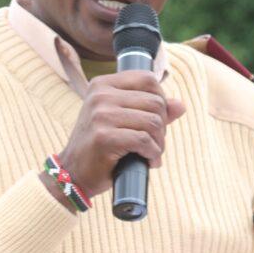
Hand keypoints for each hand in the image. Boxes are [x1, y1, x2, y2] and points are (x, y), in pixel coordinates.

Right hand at [56, 71, 184, 197]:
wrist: (73, 173)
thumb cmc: (100, 146)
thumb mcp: (122, 121)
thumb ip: (150, 110)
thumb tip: (180, 104)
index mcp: (102, 84)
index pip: (148, 79)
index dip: (161, 100)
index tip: (154, 120)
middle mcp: (100, 95)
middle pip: (155, 101)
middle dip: (162, 126)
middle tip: (154, 143)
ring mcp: (100, 115)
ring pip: (152, 122)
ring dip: (159, 142)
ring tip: (151, 153)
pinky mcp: (103, 137)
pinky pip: (144, 140)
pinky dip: (153, 153)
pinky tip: (148, 161)